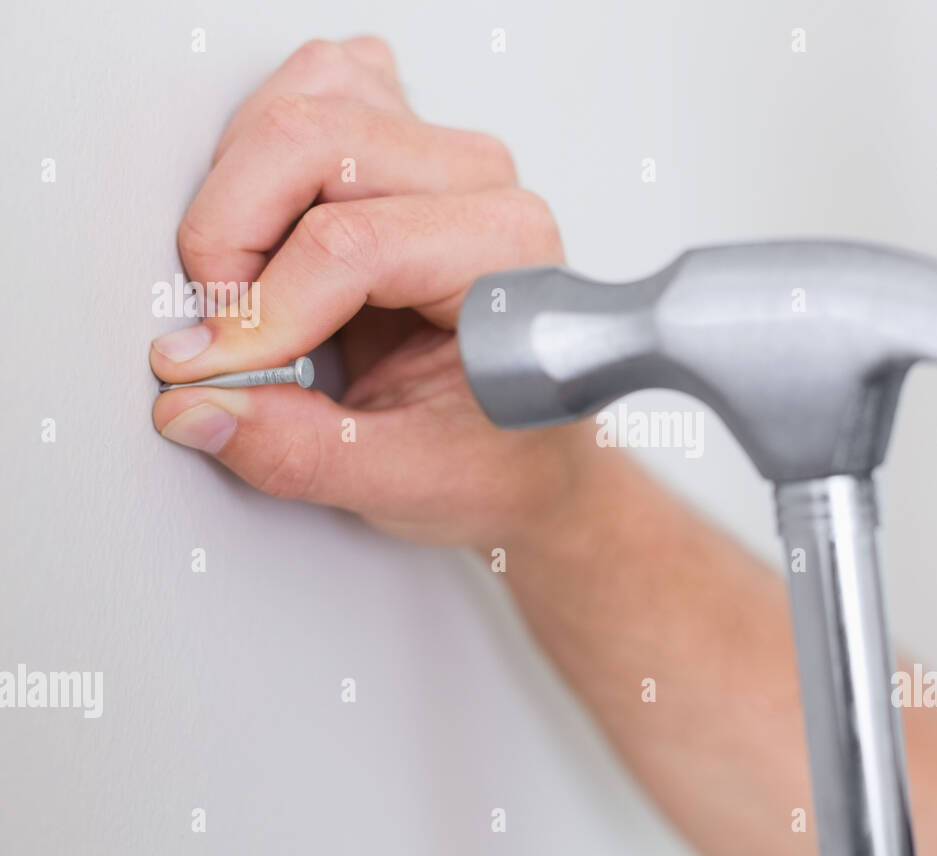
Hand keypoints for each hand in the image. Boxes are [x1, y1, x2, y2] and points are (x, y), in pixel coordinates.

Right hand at [150, 38, 582, 547]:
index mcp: (506, 256)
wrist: (540, 451)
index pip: (350, 244)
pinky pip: (320, 91)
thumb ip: (301, 451)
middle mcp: (482, 185)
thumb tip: (194, 404)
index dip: (260, 310)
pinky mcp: (408, 144)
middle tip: (224, 325)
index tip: (209, 369)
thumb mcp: (409, 481)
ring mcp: (445, 155)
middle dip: (230, 235)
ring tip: (250, 283)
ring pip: (308, 100)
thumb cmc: (504, 456)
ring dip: (242, 188)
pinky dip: (267, 149)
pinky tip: (274, 229)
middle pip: (313, 140)